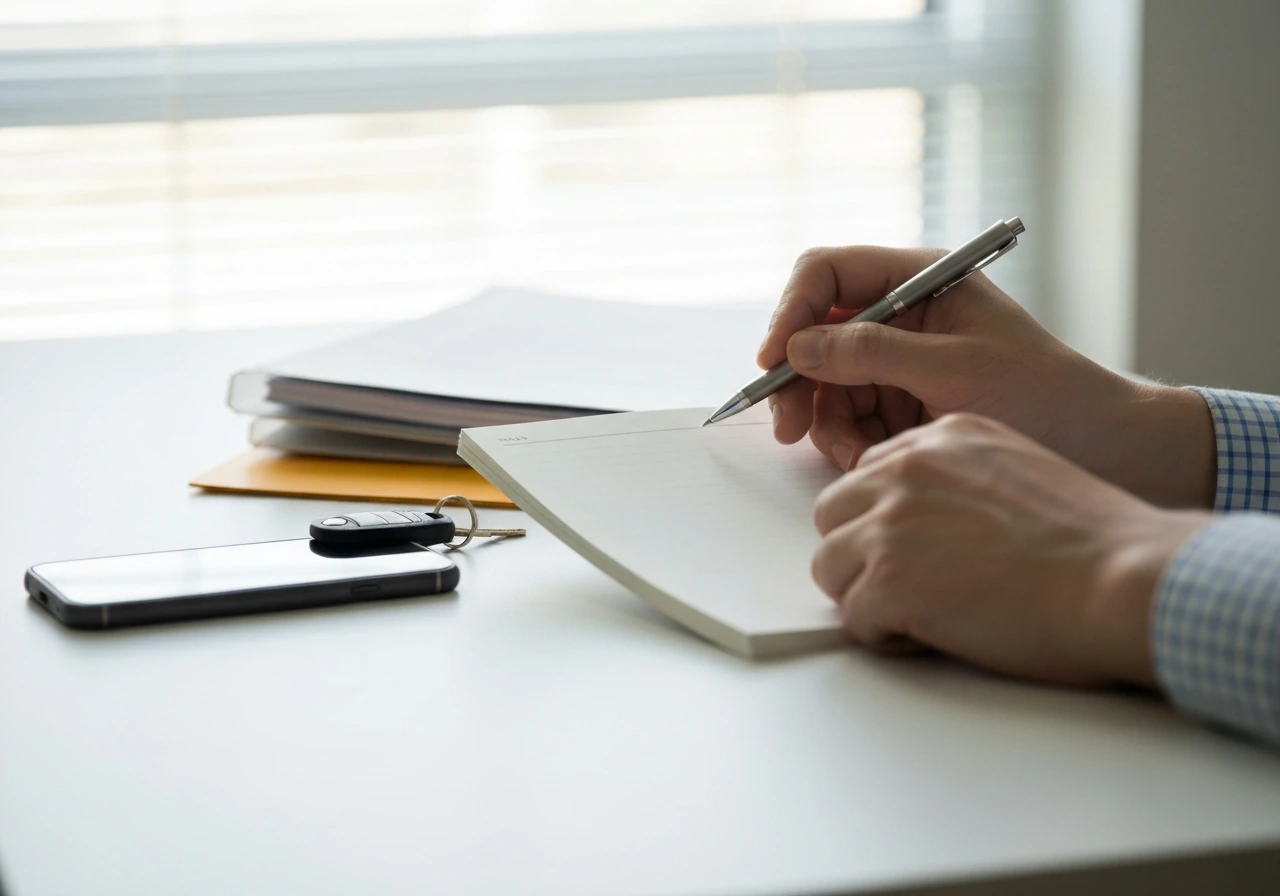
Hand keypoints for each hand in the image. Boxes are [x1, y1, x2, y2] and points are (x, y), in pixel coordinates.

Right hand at [759, 245, 1216, 507]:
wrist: (1103, 449)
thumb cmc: (1046, 395)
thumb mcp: (954, 368)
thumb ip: (871, 353)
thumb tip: (798, 346)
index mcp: (921, 279)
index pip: (828, 274)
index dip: (792, 312)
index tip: (775, 359)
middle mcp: (903, 313)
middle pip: (816, 333)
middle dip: (801, 381)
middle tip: (789, 427)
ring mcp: (900, 360)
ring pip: (827, 383)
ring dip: (829, 421)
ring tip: (857, 455)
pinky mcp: (901, 402)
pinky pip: (849, 416)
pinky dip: (850, 441)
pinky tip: (872, 459)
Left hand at [811, 414, 1210, 685]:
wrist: (1123, 579)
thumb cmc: (1094, 541)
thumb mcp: (1019, 470)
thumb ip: (960, 480)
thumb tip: (926, 519)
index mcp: (942, 438)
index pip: (869, 474)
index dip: (884, 519)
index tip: (913, 548)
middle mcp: (907, 471)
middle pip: (833, 514)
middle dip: (860, 554)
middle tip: (908, 584)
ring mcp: (890, 525)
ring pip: (829, 565)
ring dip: (866, 596)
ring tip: (923, 613)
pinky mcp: (888, 581)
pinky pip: (852, 618)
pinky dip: (885, 637)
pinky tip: (934, 636)